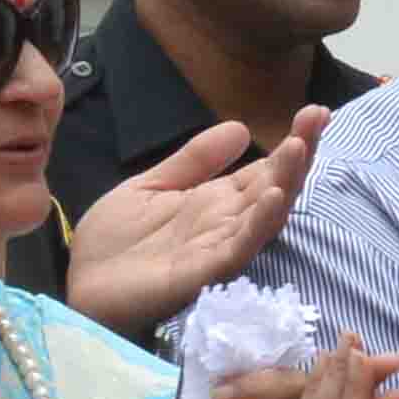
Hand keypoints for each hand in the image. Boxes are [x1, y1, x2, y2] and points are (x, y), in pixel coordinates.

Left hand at [65, 112, 317, 333]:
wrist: (78, 286)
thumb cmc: (113, 245)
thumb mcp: (151, 187)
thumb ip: (194, 161)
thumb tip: (240, 127)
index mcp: (217, 202)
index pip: (265, 170)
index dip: (291, 142)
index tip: (315, 111)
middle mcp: (227, 223)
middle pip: (274, 185)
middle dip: (299, 152)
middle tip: (319, 115)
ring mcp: (218, 247)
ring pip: (265, 214)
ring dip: (287, 182)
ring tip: (301, 147)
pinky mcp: (202, 272)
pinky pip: (238, 248)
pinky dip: (259, 224)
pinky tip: (272, 197)